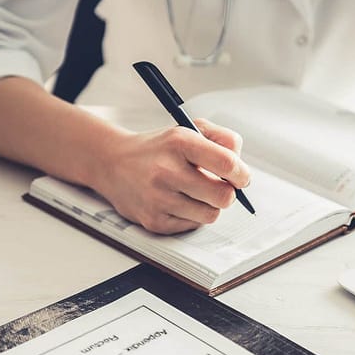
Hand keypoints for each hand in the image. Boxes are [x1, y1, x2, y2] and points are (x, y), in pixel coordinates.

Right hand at [92, 118, 249, 233]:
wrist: (112, 163)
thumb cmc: (159, 149)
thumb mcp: (188, 130)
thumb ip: (223, 140)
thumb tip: (241, 169)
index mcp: (179, 142)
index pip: (226, 163)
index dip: (241, 174)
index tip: (241, 176)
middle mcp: (166, 170)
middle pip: (223, 196)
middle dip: (228, 193)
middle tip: (219, 186)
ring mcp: (158, 198)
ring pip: (211, 214)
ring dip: (209, 205)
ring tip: (195, 192)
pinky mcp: (154, 221)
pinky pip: (193, 225)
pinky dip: (192, 215)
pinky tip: (178, 201)